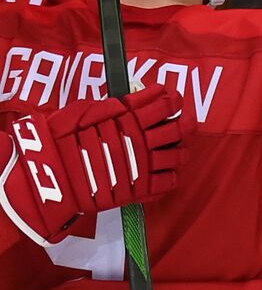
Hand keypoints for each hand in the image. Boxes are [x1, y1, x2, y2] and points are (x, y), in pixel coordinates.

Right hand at [1, 85, 191, 244]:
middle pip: (179, 129)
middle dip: (185, 124)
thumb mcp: (84, 111)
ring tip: (176, 151)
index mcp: (130, 117)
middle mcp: (141, 139)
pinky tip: (165, 174)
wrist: (47, 176)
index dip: (173, 100)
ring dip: (180, 152)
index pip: (166, 104)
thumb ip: (112, 107)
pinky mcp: (138, 189)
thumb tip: (128, 103)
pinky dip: (170, 177)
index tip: (174, 100)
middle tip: (185, 123)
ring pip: (178, 156)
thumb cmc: (59, 139)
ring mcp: (142, 165)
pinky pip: (167, 183)